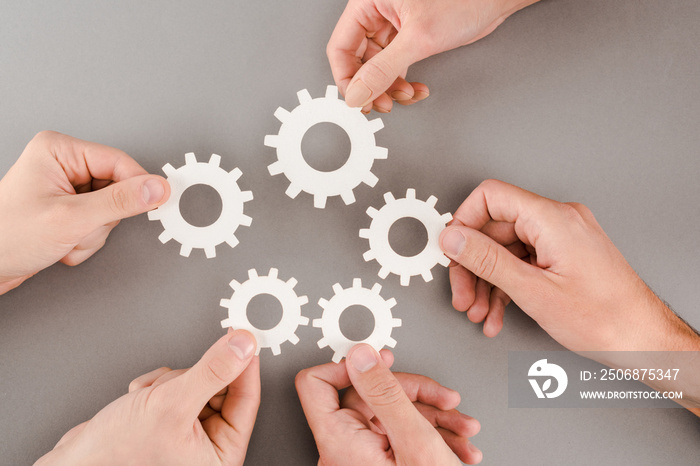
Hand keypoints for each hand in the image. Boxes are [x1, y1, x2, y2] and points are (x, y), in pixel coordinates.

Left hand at [0, 131, 169, 294]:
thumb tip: (156, 188)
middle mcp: (63, 165)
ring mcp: (66, 188)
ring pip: (110, 211)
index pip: (119, 162)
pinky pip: (98, 224)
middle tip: (79, 227)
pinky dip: (85, 240)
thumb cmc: (7, 237)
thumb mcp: (71, 219)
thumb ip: (120, 202)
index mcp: (58, 151)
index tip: (155, 203)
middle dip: (102, 218)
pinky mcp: (68, 209)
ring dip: (92, 233)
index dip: (138, 186)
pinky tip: (62, 243)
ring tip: (66, 237)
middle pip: (117, 188)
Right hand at [35, 329, 259, 464]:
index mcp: (221, 457)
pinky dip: (157, 387)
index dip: (245, 365)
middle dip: (193, 379)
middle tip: (176, 382)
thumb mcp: (173, 404)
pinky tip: (141, 399)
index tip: (245, 338)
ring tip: (151, 399)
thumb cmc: (115, 456)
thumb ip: (213, 372)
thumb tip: (243, 346)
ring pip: (197, 383)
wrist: (73, 462)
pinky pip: (177, 387)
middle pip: (221, 388)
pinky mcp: (170, 422)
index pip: (248, 399)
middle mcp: (208, 450)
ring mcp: (188, 435)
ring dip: (170, 383)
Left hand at [295, 344, 481, 464]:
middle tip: (445, 400)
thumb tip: (359, 354)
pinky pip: (396, 434)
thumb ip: (385, 392)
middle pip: (368, 396)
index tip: (381, 362)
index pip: (315, 385)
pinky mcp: (379, 465)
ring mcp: (361, 460)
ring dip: (432, 416)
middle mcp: (343, 453)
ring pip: (389, 413)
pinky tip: (456, 444)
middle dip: (415, 395)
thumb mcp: (413, 440)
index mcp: (338, 444)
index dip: (349, 366)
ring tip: (462, 429)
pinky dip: (429, 434)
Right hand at [327, 0, 539, 112]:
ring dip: (391, 87)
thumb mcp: (418, 39)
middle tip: (384, 103)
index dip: (347, 78)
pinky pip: (394, 66)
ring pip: (377, 67)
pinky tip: (415, 88)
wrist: (496, 0)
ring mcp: (392, 25)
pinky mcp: (408, 36)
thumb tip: (357, 93)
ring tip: (407, 95)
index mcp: (368, 2)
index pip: (341, 47)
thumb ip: (384, 69)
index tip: (358, 99)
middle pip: (358, 60)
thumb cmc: (464, 0)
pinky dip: (403, 81)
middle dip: (374, 86)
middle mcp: (377, 12)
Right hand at [438, 179, 699, 352]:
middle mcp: (559, 220)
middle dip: (472, 265)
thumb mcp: (533, 291)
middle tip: (463, 295)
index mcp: (553, 219)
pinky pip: (523, 261)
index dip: (463, 222)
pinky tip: (497, 311)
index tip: (451, 251)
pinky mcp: (564, 255)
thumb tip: (453, 237)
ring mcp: (562, 238)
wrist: (645, 340)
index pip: (491, 196)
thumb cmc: (606, 319)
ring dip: (487, 282)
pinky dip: (506, 285)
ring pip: (506, 249)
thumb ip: (487, 260)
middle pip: (494, 228)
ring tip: (479, 311)